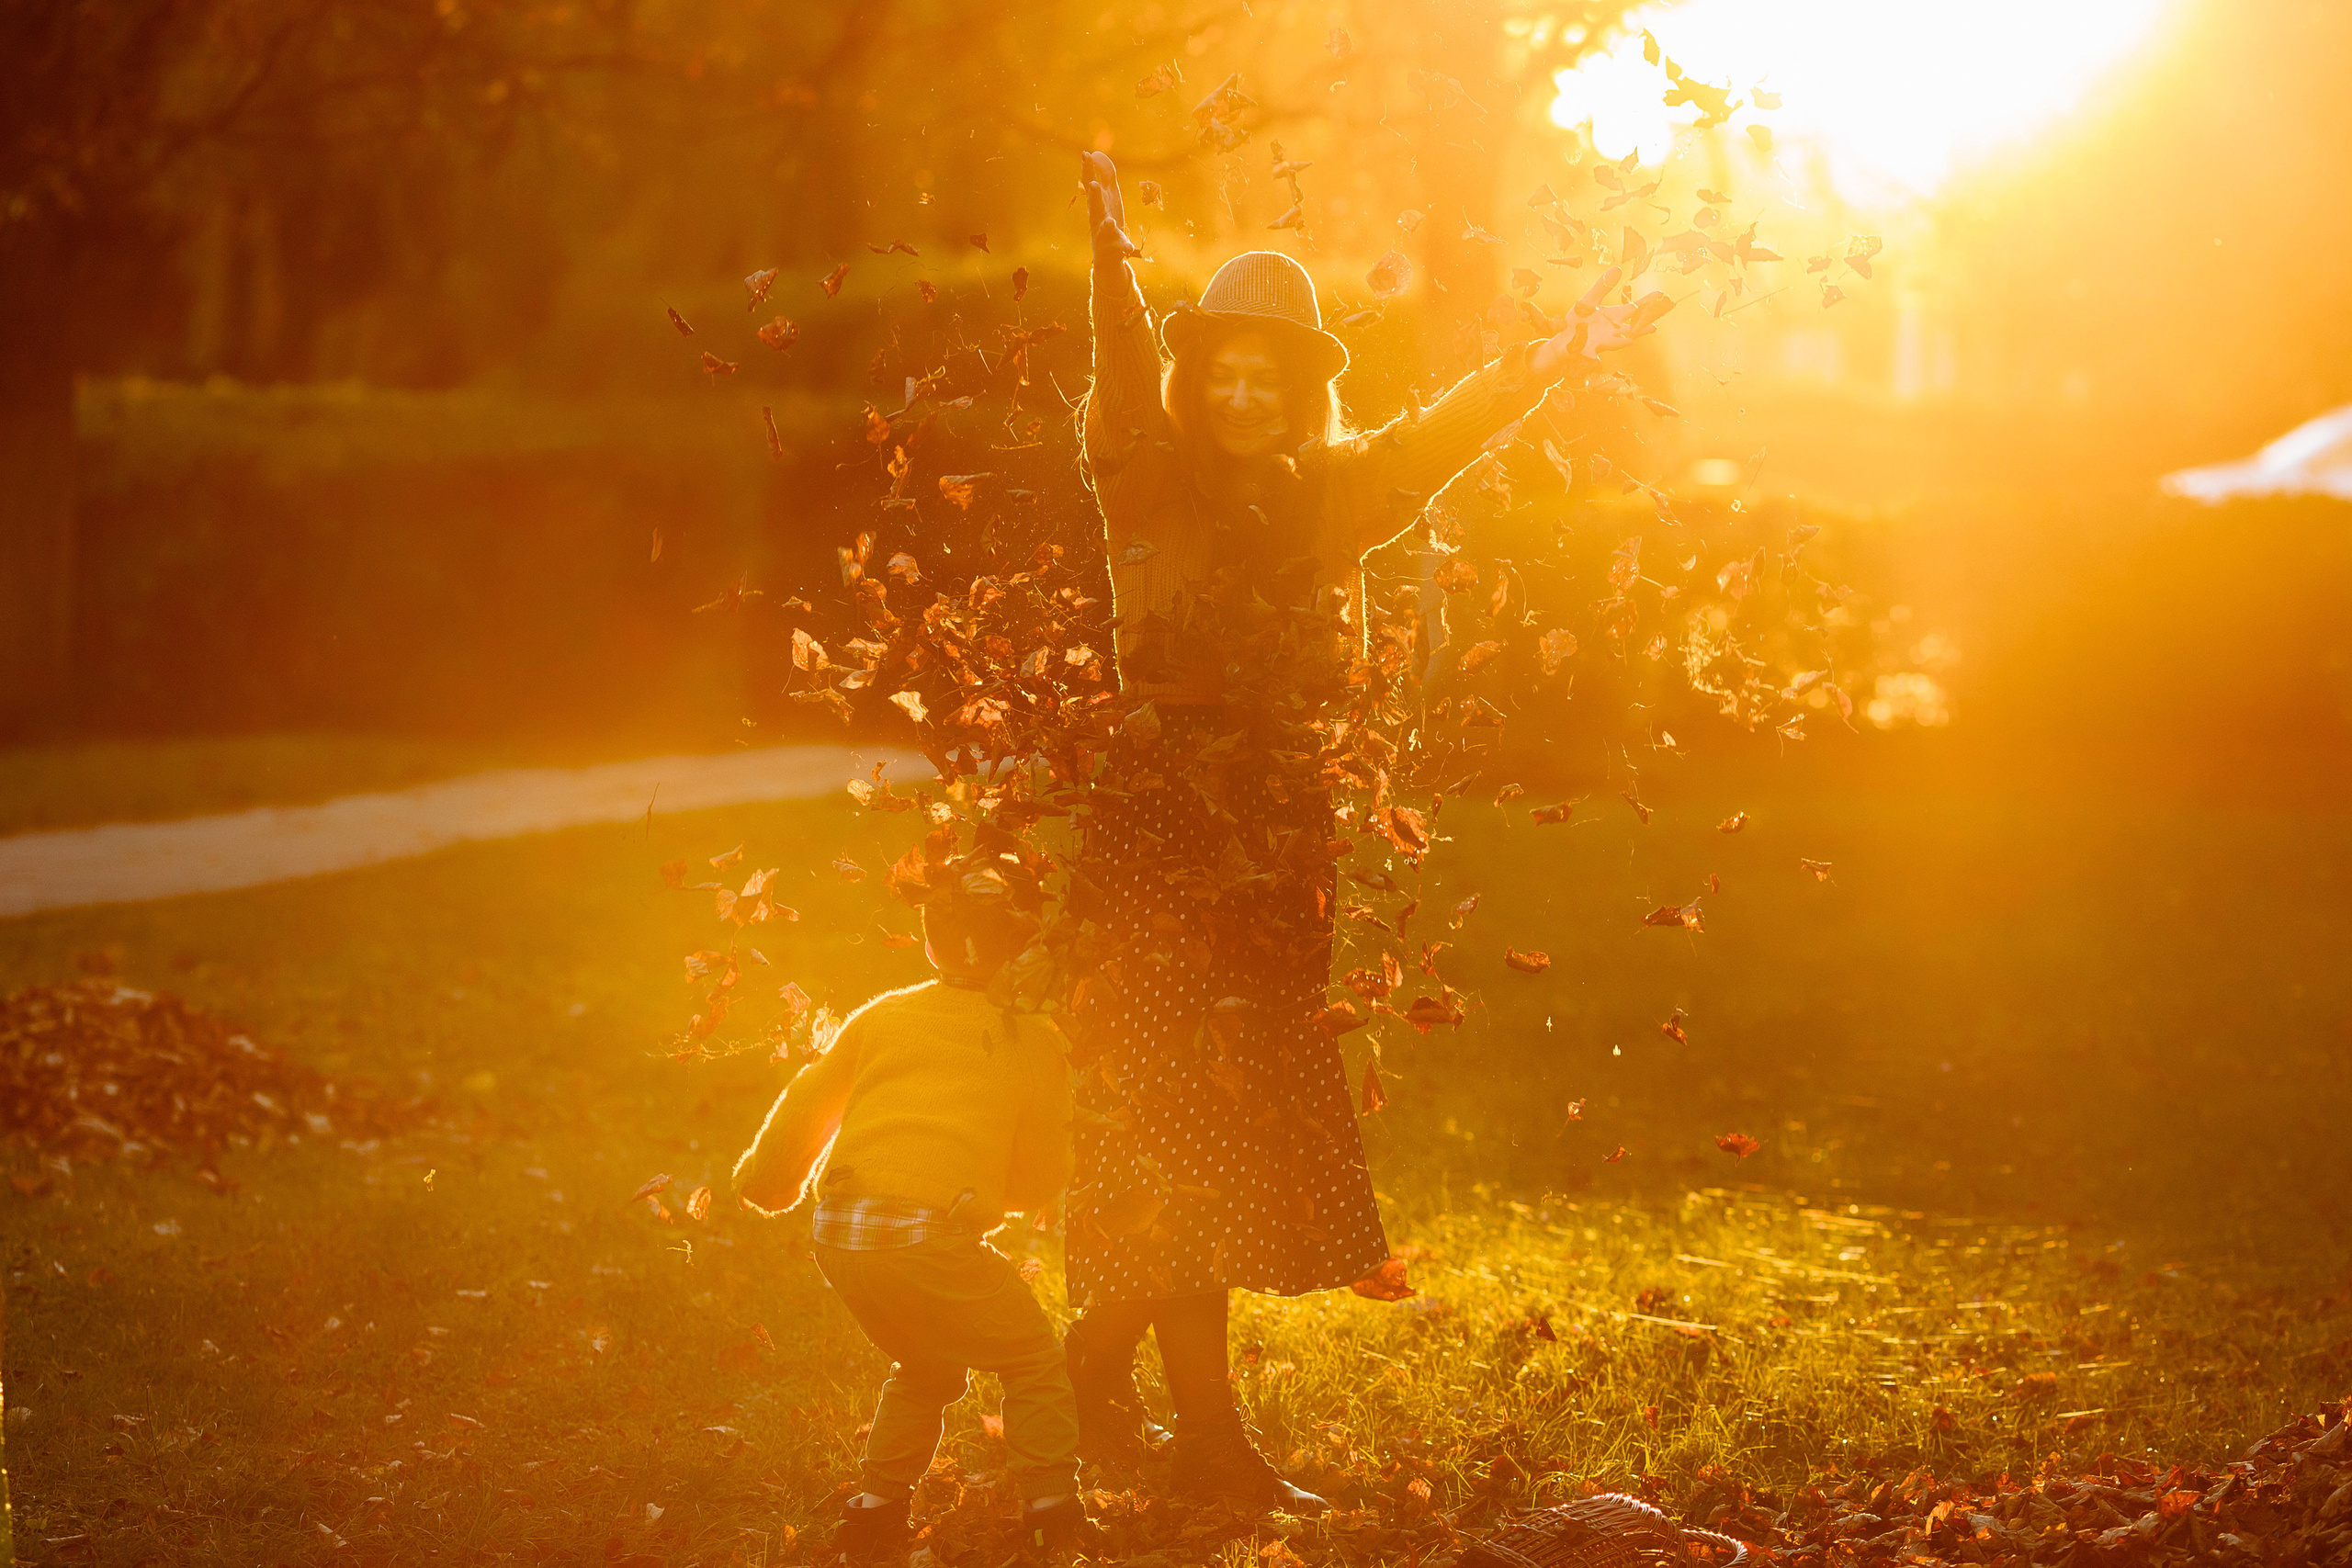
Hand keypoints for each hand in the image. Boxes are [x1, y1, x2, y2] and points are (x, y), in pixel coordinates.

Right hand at [1080, 151, 1140, 263]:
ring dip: (1107, 225)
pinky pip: (1121, 247)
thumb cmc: (1106, 219)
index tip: (1085, 154)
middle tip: (1092, 184)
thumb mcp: (1107, 195)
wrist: (1107, 252)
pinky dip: (1124, 246)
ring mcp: (1106, 233)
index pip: (1089, 184)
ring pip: (1105, 228)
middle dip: (1094, 195)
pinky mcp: (1116, 246)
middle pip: (1094, 206)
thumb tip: (1096, 154)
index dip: (1087, 170)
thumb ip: (1105, 175)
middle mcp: (1097, 218)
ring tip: (1111, 222)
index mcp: (1096, 204)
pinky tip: (1128, 247)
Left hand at [1530, 265, 1673, 382]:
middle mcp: (1612, 331)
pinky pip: (1591, 355)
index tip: (1660, 294)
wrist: (1564, 338)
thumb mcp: (1590, 301)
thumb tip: (1617, 268)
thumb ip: (1602, 287)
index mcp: (1614, 317)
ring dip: (1622, 342)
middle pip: (1631, 329)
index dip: (1647, 302)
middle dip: (1641, 328)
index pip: (1635, 309)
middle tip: (1653, 326)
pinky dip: (1593, 357)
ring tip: (1630, 340)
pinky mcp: (1588, 351)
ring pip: (1616, 343)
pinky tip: (1596, 360)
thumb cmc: (1580, 320)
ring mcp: (1602, 341)